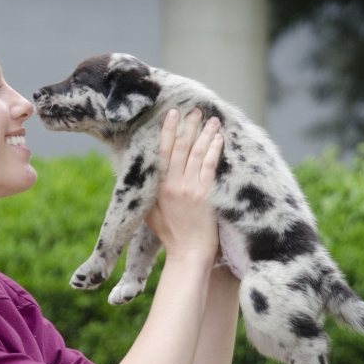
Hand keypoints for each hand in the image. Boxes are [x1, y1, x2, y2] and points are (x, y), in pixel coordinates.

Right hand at [145, 108, 222, 260]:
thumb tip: (145, 174)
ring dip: (205, 134)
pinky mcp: (205, 195)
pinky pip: (210, 166)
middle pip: (180, 147)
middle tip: (195, 109)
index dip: (167, 130)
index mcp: (157, 187)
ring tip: (212, 119)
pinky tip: (219, 139)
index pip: (162, 151)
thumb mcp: (150, 213)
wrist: (188, 253)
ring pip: (197, 153)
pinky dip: (215, 150)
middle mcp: (172, 184)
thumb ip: (148, 192)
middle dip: (188, 126)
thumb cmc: (171, 236)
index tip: (172, 114)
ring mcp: (190, 189)